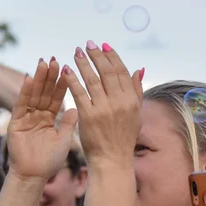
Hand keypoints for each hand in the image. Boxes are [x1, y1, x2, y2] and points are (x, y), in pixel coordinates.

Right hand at [5, 58, 77, 180]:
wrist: (34, 176)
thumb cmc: (49, 161)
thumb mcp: (64, 140)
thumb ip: (69, 124)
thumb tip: (76, 107)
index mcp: (50, 119)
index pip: (56, 97)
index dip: (61, 84)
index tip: (68, 68)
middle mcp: (37, 116)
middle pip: (44, 92)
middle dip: (49, 77)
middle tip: (55, 60)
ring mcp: (26, 118)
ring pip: (33, 95)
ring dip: (38, 79)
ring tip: (44, 63)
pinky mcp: (16, 123)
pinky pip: (21, 105)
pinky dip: (25, 91)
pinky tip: (29, 78)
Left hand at [64, 42, 143, 165]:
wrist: (112, 160)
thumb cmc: (123, 137)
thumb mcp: (136, 114)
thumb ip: (137, 91)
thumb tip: (139, 69)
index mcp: (131, 100)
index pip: (121, 72)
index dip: (112, 56)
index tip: (103, 45)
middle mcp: (119, 102)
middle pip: (107, 72)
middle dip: (96, 55)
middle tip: (87, 44)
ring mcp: (103, 109)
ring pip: (92, 79)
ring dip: (83, 63)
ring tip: (76, 53)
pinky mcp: (88, 116)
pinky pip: (79, 93)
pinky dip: (72, 80)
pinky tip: (66, 70)